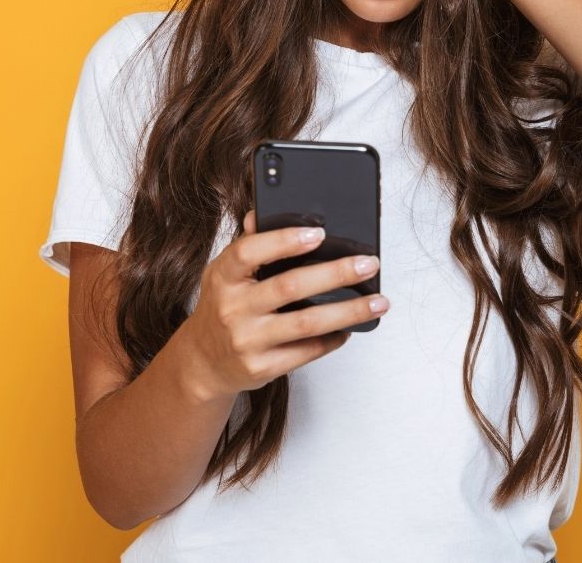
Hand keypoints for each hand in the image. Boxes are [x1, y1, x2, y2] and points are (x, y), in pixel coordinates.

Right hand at [175, 209, 387, 401]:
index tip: (319, 233)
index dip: (284, 240)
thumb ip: (247, 245)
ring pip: (307, 323)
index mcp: (223, 277)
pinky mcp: (262, 367)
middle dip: (335, 274)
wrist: (203, 362)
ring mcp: (247, 341)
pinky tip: (350, 327)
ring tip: (378, 301)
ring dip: (348, 311)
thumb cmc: (222, 308)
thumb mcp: (224, 273)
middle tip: (368, 264)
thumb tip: (263, 213)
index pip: (249, 252)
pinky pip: (307, 351)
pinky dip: (334, 339)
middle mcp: (233, 309)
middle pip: (290, 287)